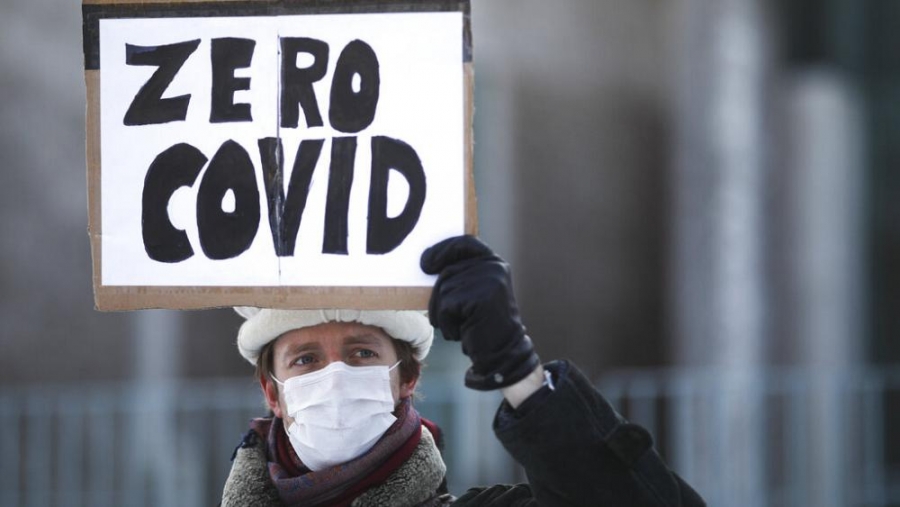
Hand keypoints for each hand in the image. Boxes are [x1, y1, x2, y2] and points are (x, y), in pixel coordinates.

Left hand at [421, 235, 539, 389]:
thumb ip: (459, 275)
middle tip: (446, 317)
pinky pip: (446, 306)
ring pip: (444, 290)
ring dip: (443, 313)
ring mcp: (490, 281)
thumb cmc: (480, 323)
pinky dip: (447, 323)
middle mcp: (494, 267)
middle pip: (448, 271)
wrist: (501, 352)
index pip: (465, 243)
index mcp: (493, 262)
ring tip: (460, 324)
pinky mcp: (482, 297)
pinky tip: (462, 331)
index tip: (425, 263)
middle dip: (438, 296)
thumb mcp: (472, 292)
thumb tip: (425, 263)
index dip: (443, 249)